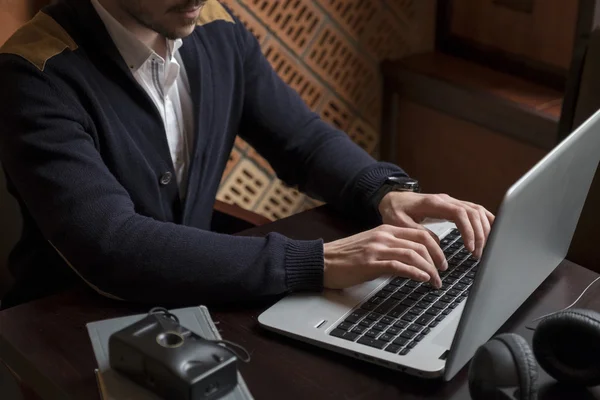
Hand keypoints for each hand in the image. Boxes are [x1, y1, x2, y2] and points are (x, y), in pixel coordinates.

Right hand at [323, 225, 447, 289]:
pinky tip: (423, 279)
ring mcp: (377, 248)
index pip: (420, 234)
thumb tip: (411, 262)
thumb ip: (391, 249)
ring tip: (435, 281)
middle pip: (422, 242)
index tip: (441, 261)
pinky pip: (399, 265)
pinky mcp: (371, 263)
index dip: (437, 248)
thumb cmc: (344, 257)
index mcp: (385, 230)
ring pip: (413, 254)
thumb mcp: (371, 247)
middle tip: (443, 272)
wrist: (321, 261)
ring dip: (429, 269)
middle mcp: (384, 236)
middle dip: (438, 258)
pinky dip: (415, 273)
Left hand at [378, 192, 494, 257]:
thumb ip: (418, 233)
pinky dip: (484, 220)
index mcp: (433, 203)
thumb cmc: (395, 210)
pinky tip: (490, 232)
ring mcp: (451, 202)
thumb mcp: (400, 223)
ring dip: (483, 229)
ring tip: (483, 249)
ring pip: (476, 210)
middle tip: (478, 254)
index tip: (470, 247)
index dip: (468, 230)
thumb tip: (437, 244)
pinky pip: (474, 210)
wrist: (392, 199)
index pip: (459, 213)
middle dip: (480, 234)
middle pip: (473, 212)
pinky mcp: (453, 206)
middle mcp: (446, 200)